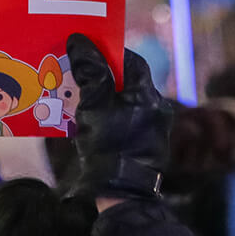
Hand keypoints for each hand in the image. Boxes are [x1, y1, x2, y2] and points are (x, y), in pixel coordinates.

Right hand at [66, 32, 170, 201]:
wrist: (121, 193)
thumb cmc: (110, 146)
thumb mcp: (94, 105)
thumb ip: (90, 72)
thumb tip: (80, 42)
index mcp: (147, 95)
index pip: (131, 61)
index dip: (110, 53)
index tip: (89, 51)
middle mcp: (155, 109)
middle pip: (128, 82)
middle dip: (104, 77)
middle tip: (79, 74)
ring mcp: (153, 129)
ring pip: (125, 103)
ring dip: (104, 98)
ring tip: (79, 100)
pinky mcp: (145, 146)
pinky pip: (125, 122)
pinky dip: (108, 117)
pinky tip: (90, 123)